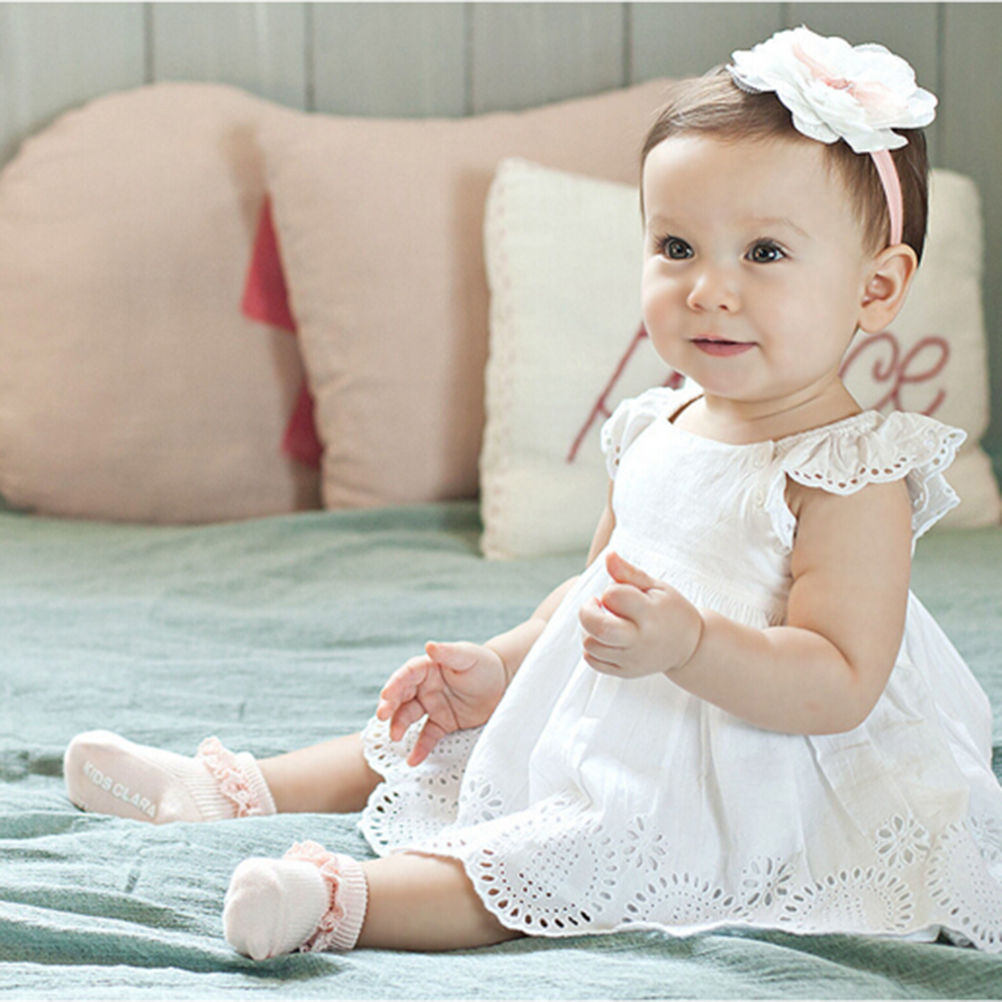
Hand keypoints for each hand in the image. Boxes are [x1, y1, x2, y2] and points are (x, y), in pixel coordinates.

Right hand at [375, 641, 508, 765]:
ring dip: (399, 725)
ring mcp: (433, 706)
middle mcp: (426, 686)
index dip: (395, 684)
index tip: (386, 696)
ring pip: (409, 716)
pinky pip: (428, 736)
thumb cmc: (485, 664)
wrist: (505, 684)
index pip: (407, 674)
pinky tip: (413, 759)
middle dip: (390, 706)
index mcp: (429, 667)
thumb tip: (429, 646)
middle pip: (402, 696)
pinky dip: (420, 748)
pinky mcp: (443, 723)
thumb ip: (449, 652)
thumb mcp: (468, 656)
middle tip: (382, 716)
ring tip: (395, 737)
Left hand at [578, 552, 703, 677]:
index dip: (610, 590)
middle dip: (587, 612)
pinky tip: (603, 638)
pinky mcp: (626, 672)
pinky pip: (594, 662)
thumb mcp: (656, 587)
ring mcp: (632, 659)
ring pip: (591, 646)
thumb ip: (629, 573)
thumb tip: (609, 555)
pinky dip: (591, 648)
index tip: (618, 593)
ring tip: (603, 620)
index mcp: (650, 613)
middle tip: (595, 605)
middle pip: (598, 627)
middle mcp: (641, 639)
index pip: (613, 596)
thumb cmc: (669, 609)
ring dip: (588, 629)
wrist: (690, 646)